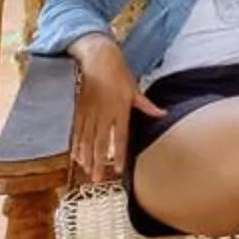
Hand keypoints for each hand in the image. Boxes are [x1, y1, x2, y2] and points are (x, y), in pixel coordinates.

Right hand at [67, 35, 163, 184]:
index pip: (120, 138)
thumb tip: (163, 114)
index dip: (120, 155)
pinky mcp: (79, 109)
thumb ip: (146, 105)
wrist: (98, 59)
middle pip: (100, 143)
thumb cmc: (119, 73)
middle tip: (97, 179)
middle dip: (98, 162)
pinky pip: (76, 131)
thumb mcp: (134, 88)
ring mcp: (89, 112)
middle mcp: (103, 114)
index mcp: (120, 110)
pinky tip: (76, 156)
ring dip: (86, 157)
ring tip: (87, 171)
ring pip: (86, 140)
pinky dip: (76, 144)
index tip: (119, 170)